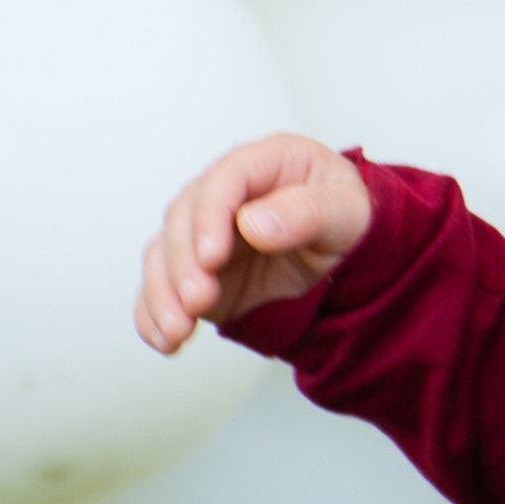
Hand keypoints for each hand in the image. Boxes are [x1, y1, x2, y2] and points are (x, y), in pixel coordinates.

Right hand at [135, 133, 372, 353]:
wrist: (348, 253)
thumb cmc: (349, 217)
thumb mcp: (346, 211)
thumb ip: (307, 213)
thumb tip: (253, 224)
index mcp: (263, 164)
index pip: (222, 181)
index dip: (209, 217)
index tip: (212, 256)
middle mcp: (224, 194)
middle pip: (183, 219)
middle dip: (183, 264)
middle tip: (197, 300)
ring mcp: (205, 233)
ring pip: (164, 255)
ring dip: (163, 295)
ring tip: (177, 330)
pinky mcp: (196, 270)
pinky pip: (163, 289)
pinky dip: (155, 314)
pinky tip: (164, 340)